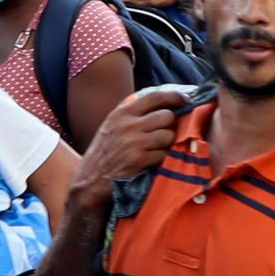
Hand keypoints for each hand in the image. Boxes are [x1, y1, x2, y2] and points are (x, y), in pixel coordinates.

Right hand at [75, 87, 189, 188]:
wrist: (89, 180)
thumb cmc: (105, 152)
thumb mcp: (112, 126)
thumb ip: (133, 114)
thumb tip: (164, 105)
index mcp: (121, 113)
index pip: (154, 97)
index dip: (174, 96)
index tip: (185, 100)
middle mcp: (127, 125)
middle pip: (166, 116)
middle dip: (170, 126)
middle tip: (165, 133)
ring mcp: (133, 142)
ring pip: (168, 136)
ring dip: (167, 144)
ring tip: (157, 149)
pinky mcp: (138, 160)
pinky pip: (163, 154)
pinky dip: (161, 158)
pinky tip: (151, 161)